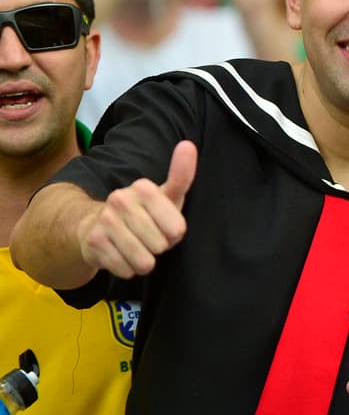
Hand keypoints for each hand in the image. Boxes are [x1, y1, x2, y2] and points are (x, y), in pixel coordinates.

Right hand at [77, 141, 197, 277]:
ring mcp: (105, 221)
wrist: (96, 226)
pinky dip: (128, 268)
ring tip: (136, 247)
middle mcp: (121, 200)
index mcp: (144, 188)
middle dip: (158, 247)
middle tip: (147, 236)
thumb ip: (181, 175)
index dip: (174, 234)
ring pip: (144, 261)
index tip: (163, 224)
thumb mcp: (166, 196)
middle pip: (161, 246)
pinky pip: (126, 270)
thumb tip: (188, 144)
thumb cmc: (144, 213)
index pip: (177, 229)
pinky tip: (120, 254)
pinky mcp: (93, 243)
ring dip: (144, 260)